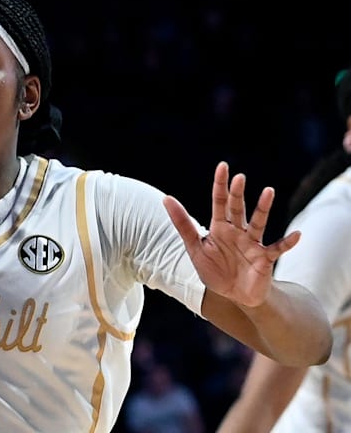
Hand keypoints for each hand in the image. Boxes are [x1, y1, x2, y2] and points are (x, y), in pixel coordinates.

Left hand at [163, 161, 300, 307]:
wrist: (234, 296)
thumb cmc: (215, 271)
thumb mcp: (195, 248)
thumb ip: (182, 224)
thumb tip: (166, 198)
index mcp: (219, 228)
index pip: (219, 202)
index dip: (220, 185)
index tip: (223, 166)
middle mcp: (237, 232)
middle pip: (237, 209)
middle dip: (238, 194)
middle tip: (239, 177)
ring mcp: (252, 244)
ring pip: (258, 223)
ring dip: (263, 208)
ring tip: (268, 191)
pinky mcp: (265, 259)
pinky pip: (277, 249)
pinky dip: (287, 243)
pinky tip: (297, 234)